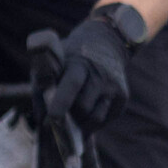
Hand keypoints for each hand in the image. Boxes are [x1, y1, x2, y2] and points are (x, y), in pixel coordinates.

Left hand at [30, 13, 130, 133]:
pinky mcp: (123, 97)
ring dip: (82, 123)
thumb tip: (45, 123)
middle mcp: (101, 75)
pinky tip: (88, 109)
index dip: (62, 103)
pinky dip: (92, 122)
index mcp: (79, 64)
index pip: (73, 84)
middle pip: (83, 108)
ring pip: (95, 119)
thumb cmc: (70, 58)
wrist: (105, 44)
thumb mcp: (54, 64)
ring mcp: (114, 87)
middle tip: (60, 114)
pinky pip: (105, 120)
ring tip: (74, 114)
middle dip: (70, 116)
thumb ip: (44, 88)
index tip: (53, 118)